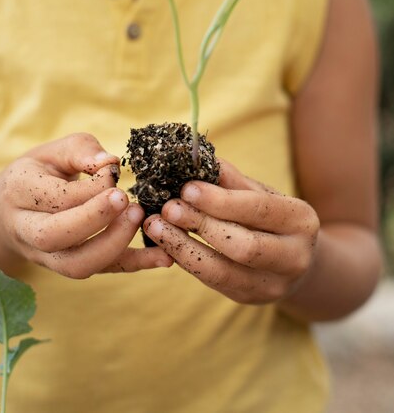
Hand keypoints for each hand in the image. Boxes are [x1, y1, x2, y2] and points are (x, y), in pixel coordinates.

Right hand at [0, 133, 172, 277]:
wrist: (11, 209)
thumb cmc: (41, 172)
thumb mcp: (54, 150)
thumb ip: (82, 151)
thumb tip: (110, 162)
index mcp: (19, 191)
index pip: (54, 197)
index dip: (89, 189)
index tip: (114, 173)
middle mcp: (26, 229)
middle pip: (54, 235)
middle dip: (95, 219)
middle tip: (127, 201)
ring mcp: (46, 255)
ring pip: (75, 264)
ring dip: (114, 245)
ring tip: (143, 219)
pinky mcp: (71, 265)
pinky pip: (102, 271)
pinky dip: (135, 265)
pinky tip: (164, 256)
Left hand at [143, 159, 318, 303]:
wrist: (294, 259)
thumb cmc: (271, 216)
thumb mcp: (261, 193)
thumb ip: (232, 180)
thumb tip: (197, 158)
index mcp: (301, 221)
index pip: (258, 209)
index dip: (220, 200)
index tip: (187, 188)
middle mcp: (294, 257)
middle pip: (243, 245)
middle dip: (201, 225)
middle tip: (168, 208)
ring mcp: (273, 284)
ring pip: (222, 271)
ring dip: (183, 247)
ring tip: (156, 226)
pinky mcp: (250, 298)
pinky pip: (212, 281)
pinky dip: (186, 260)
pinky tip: (165, 242)